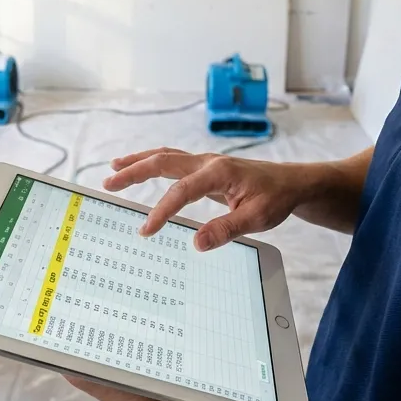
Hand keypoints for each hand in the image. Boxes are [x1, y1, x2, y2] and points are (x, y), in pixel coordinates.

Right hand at [102, 148, 307, 250]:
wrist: (291, 183)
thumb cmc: (276, 198)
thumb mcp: (257, 218)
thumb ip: (227, 229)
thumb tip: (196, 243)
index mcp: (219, 172)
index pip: (182, 191)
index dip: (162, 210)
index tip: (146, 230)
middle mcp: (208, 162)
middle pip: (163, 161)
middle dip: (134, 171)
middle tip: (109, 183)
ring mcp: (205, 162)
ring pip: (165, 157)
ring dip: (138, 162)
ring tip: (113, 169)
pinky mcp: (205, 168)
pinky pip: (172, 161)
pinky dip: (152, 163)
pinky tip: (139, 167)